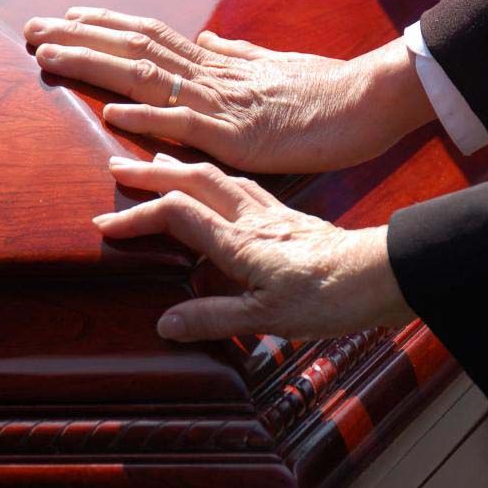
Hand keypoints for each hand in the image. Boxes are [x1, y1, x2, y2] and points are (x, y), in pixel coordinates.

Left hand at [24, 8, 434, 172]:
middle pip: (137, 46)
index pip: (153, 35)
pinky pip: (188, 123)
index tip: (67, 18)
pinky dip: (149, 117)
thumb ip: (238, 55)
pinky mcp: (241, 135)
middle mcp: (215, 74)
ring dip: (95, 64)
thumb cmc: (326, 90)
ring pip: (150, 76)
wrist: (368, 100)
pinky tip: (112, 113)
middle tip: (32, 30)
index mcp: (221, 62)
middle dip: (80, 37)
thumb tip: (209, 39)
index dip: (107, 25)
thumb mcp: (274, 68)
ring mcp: (225, 102)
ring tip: (48, 55)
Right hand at [92, 153, 416, 340]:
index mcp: (241, 241)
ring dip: (183, 168)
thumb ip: (214, 317)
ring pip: (220, 177)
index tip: (105, 224)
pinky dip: (218, 179)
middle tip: (117, 167)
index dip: (138, 216)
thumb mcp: (268, 319)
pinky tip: (219, 184)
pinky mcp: (291, 215)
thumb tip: (165, 323)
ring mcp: (274, 212)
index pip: (177, 216)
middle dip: (152, 173)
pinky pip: (244, 185)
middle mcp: (254, 218)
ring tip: (158, 163)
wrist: (382, 275)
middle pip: (195, 180)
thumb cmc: (330, 297)